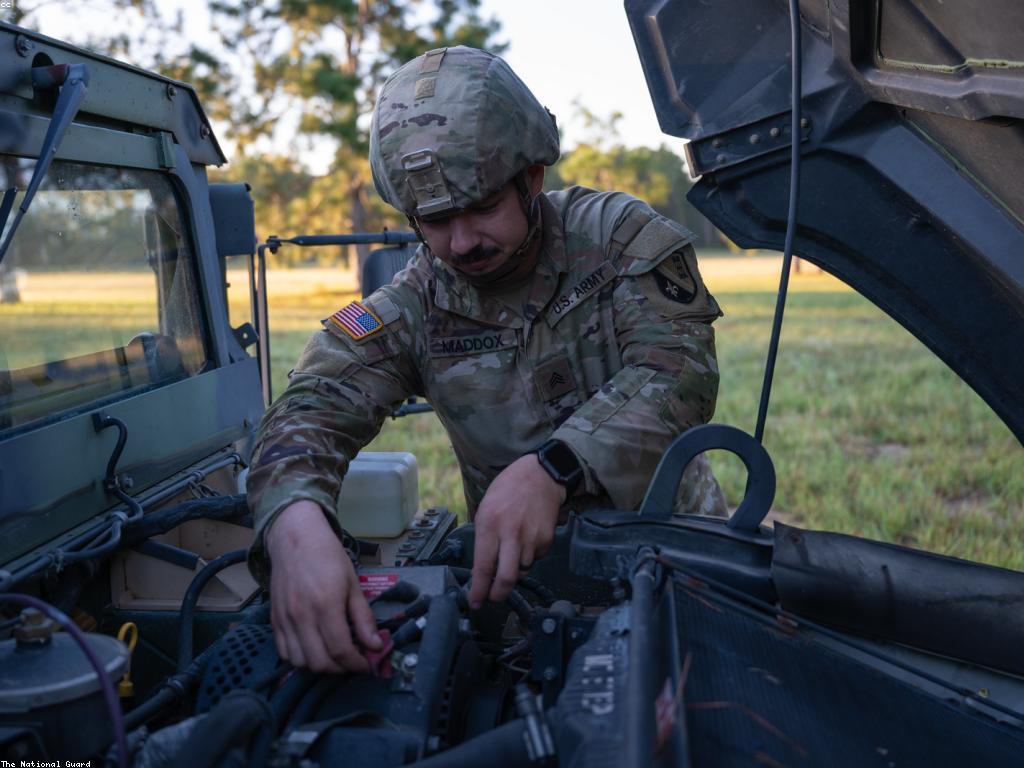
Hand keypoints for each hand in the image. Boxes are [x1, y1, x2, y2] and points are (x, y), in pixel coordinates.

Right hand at [266, 500, 381, 672]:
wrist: (295, 537)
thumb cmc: (328, 556)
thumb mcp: (353, 583)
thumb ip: (363, 617)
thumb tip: (375, 645)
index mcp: (325, 604)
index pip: (340, 650)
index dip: (357, 663)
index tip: (367, 664)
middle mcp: (301, 616)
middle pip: (319, 662)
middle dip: (340, 669)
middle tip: (353, 661)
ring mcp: (284, 619)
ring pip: (300, 662)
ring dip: (320, 666)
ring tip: (334, 655)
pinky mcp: (274, 619)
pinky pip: (284, 652)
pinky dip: (300, 658)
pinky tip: (314, 648)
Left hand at [468, 454, 565, 608]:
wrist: (540, 476)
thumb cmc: (508, 490)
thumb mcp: (486, 508)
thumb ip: (484, 538)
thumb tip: (483, 567)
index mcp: (490, 525)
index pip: (482, 567)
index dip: (478, 589)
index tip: (475, 602)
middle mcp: (511, 534)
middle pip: (506, 578)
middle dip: (498, 595)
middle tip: (493, 598)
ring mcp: (531, 538)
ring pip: (522, 571)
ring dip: (514, 570)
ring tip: (511, 551)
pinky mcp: (546, 540)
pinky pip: (535, 559)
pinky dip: (528, 557)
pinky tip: (526, 539)